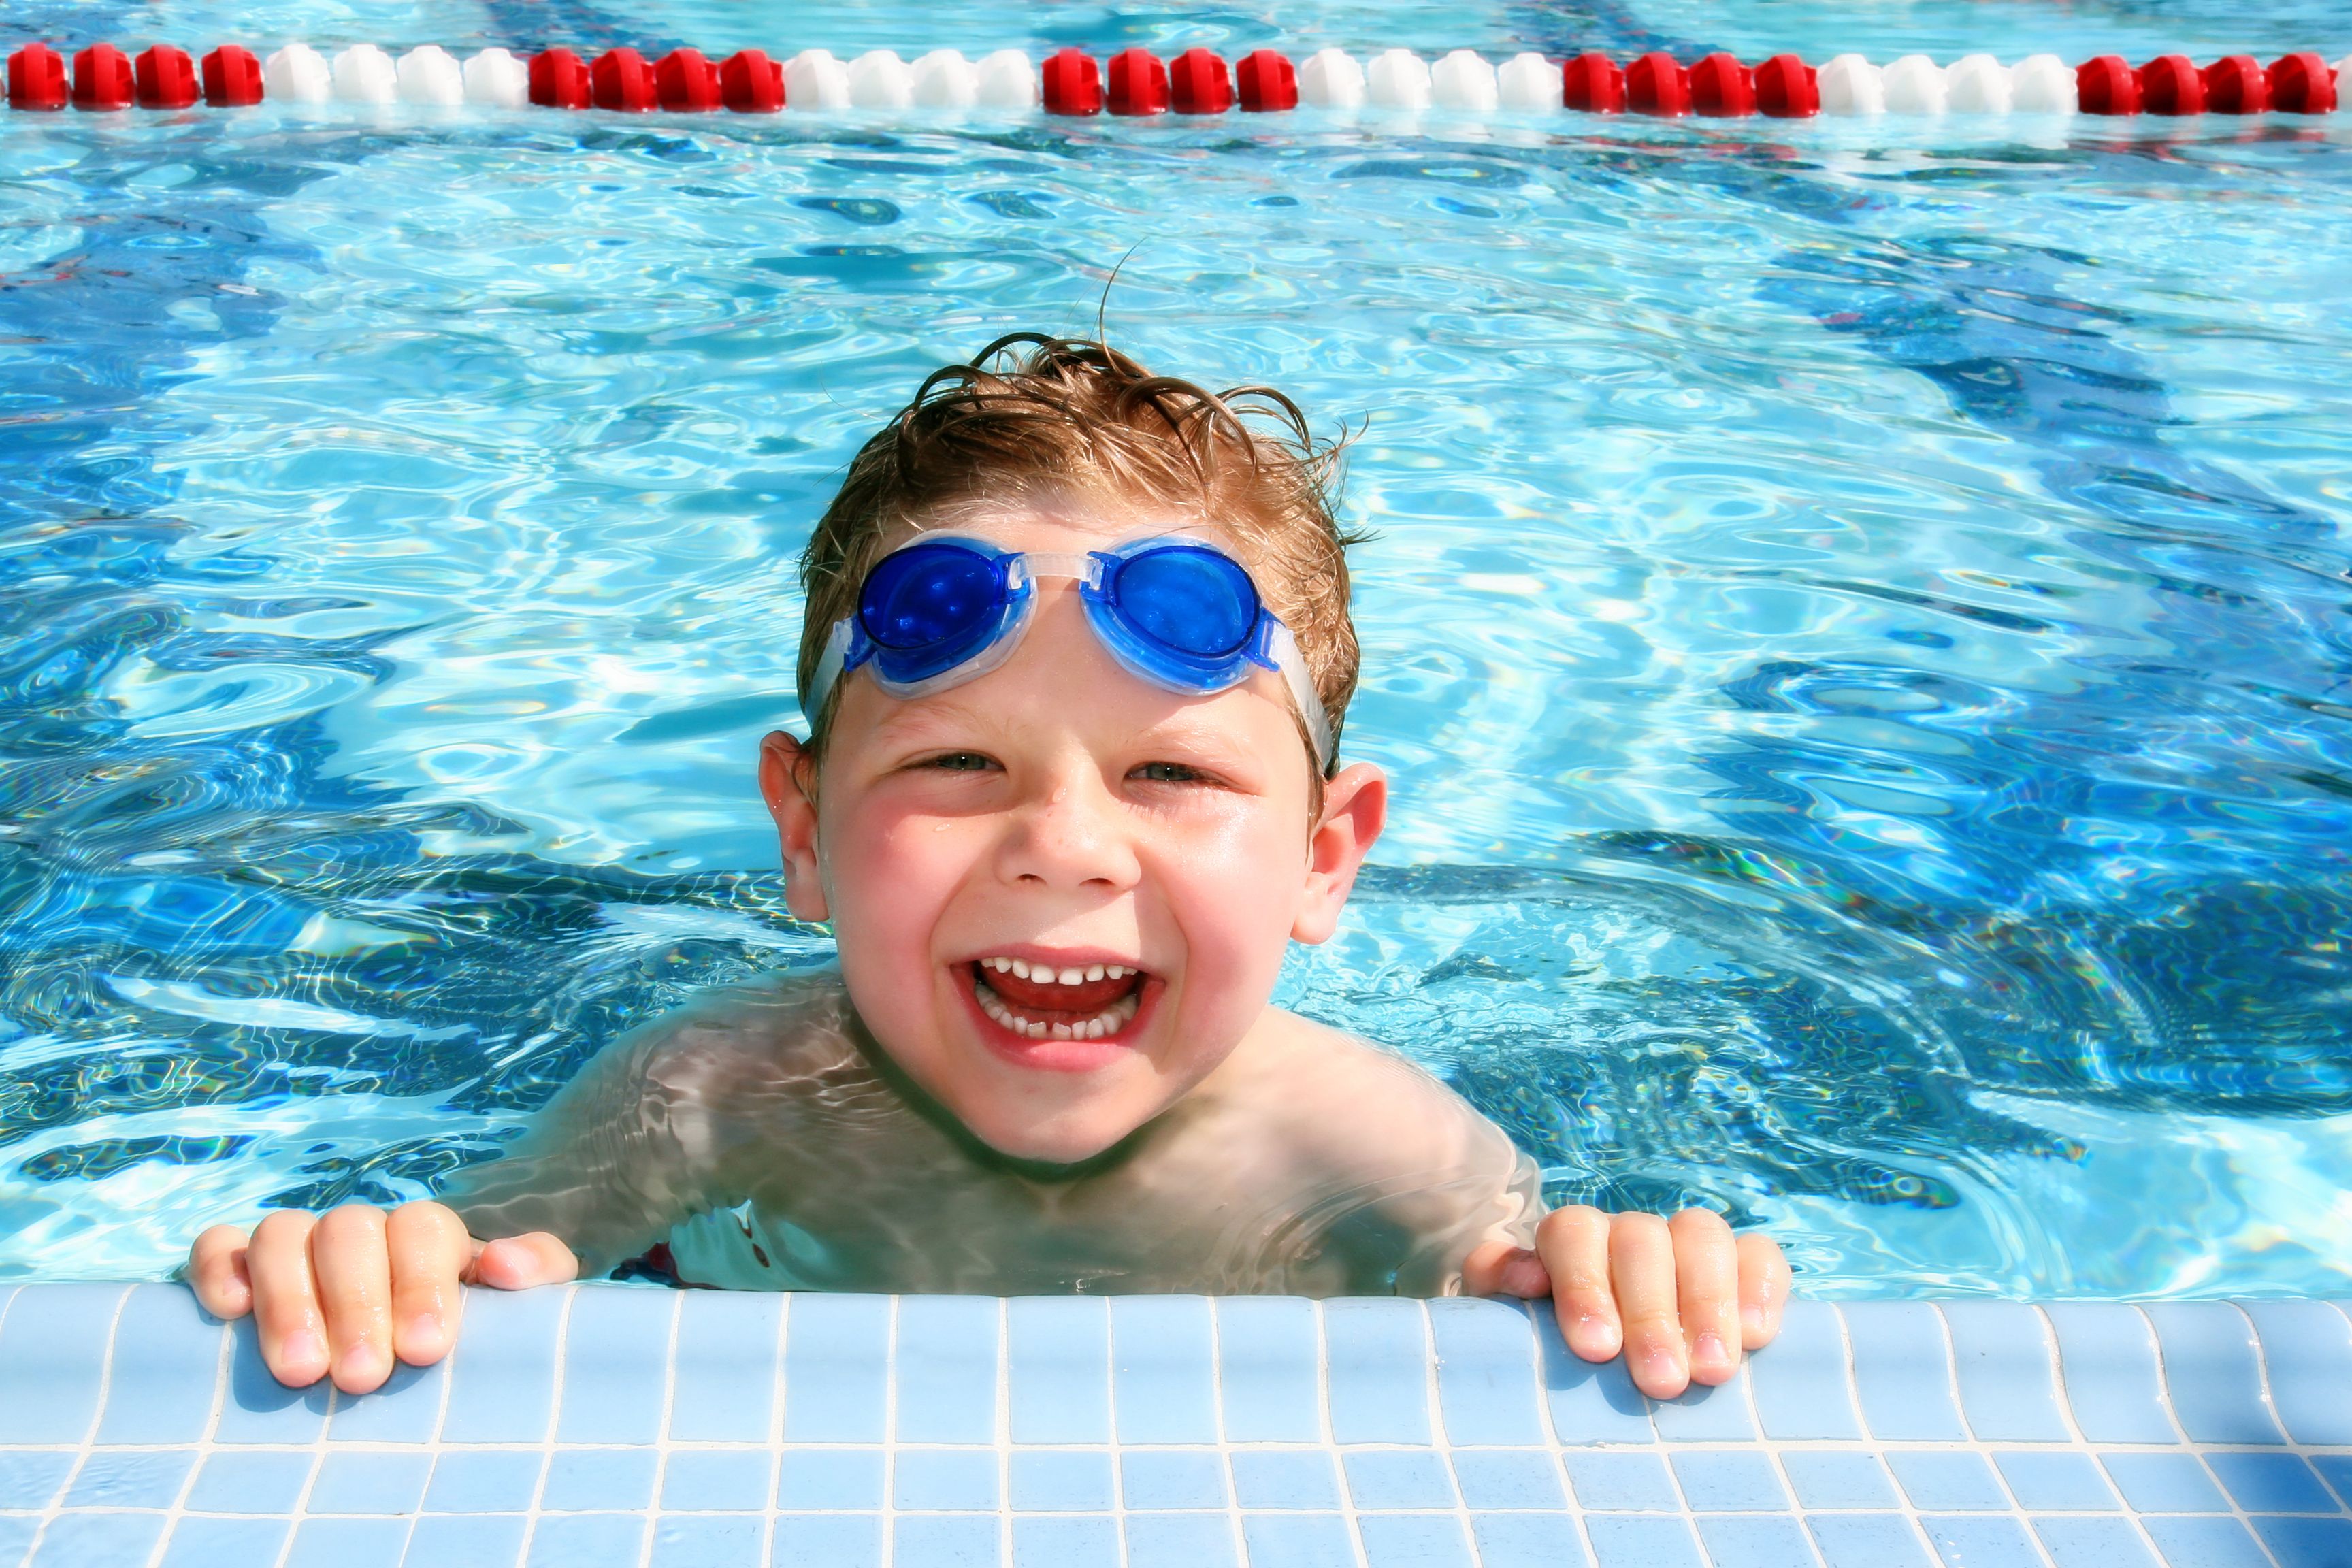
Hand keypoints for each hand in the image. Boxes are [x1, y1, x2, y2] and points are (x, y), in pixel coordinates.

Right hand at [187, 1201, 577, 1393]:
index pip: (423, 1229)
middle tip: (364, 1378)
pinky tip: (229, 1314)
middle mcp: (360, 1231)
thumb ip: (537, 1276)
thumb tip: (505, 1263)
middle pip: (350, 1231)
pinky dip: (217, 1271)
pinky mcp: (238, 1268)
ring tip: (302, 1374)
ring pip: (282, 1235)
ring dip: (289, 1300)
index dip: (422, 1283)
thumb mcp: (520, 1312)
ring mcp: (297, 1245)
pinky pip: (217, 1248)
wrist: (412, 1366)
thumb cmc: (469, 1343)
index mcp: (427, 1236)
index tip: (426, 1351)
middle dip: (357, 1304)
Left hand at [1465, 1206, 1789, 1398]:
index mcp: (1571, 1239)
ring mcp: (1687, 1243)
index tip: (1595, 1350)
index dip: (1584, 1285)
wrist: (1598, 1359)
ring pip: (1702, 1237)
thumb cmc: (1550, 1347)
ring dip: (1708, 1304)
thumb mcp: (1508, 1320)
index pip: (1574, 1234)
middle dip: (1652, 1314)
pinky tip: (1757, 1335)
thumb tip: (1526, 1278)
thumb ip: (1498, 1284)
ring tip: (1711, 1371)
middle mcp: (1630, 1233)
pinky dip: (1760, 1289)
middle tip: (1661, 1382)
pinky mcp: (1742, 1265)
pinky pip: (1760, 1255)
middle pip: (1643, 1240)